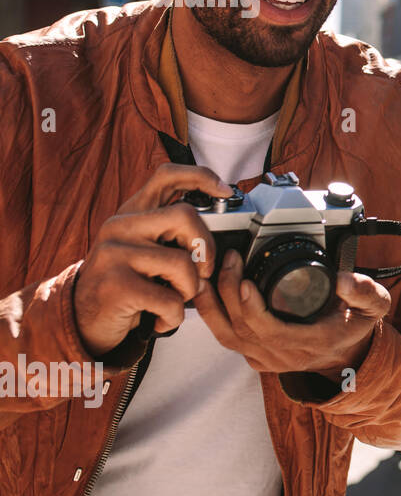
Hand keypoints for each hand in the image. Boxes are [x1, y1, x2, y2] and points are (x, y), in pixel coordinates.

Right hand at [73, 163, 228, 357]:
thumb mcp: (142, 248)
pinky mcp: (116, 285)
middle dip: (206, 248)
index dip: (201, 176)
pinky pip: (170, 300)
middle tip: (202, 272)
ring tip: (174, 299)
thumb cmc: (125, 283)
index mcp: (132, 213)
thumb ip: (169, 232)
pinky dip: (174, 317)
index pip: (167, 176)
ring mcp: (114, 253)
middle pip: (185, 216)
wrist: (82, 320)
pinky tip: (160, 319)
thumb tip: (218, 227)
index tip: (223, 190)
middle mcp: (120, 226)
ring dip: (190, 290)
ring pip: (183, 263)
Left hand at [193, 249, 389, 383]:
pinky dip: (212, 316)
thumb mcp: (375, 305)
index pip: (272, 332)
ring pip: (227, 337)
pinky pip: (226, 339)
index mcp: (312, 343)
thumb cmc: (355, 326)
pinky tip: (205, 292)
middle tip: (230, 260)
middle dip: (228, 293)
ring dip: (211, 306)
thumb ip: (365, 290)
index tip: (245, 281)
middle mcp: (285, 356)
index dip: (253, 309)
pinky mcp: (255, 356)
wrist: (348, 355)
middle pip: (243, 330)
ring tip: (203, 277)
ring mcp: (267, 359)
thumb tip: (343, 279)